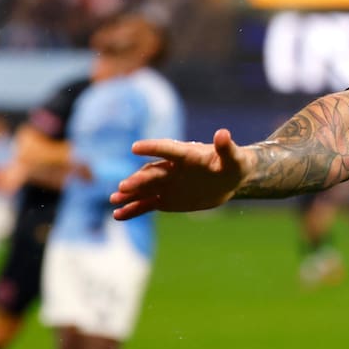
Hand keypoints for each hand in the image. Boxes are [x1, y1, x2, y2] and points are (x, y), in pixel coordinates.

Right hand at [110, 129, 247, 219]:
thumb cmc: (234, 164)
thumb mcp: (234, 158)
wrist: (230, 180)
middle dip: (139, 180)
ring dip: (130, 194)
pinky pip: (147, 204)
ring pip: (145, 189)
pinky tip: (118, 215)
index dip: (153, 148)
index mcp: (187, 154)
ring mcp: (167, 184)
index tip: (135, 147)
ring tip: (114, 201)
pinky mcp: (166, 199)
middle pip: (153, 173)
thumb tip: (223, 133)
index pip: (168, 149)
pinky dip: (133, 209)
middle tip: (124, 187)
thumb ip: (227, 148)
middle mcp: (172, 168)